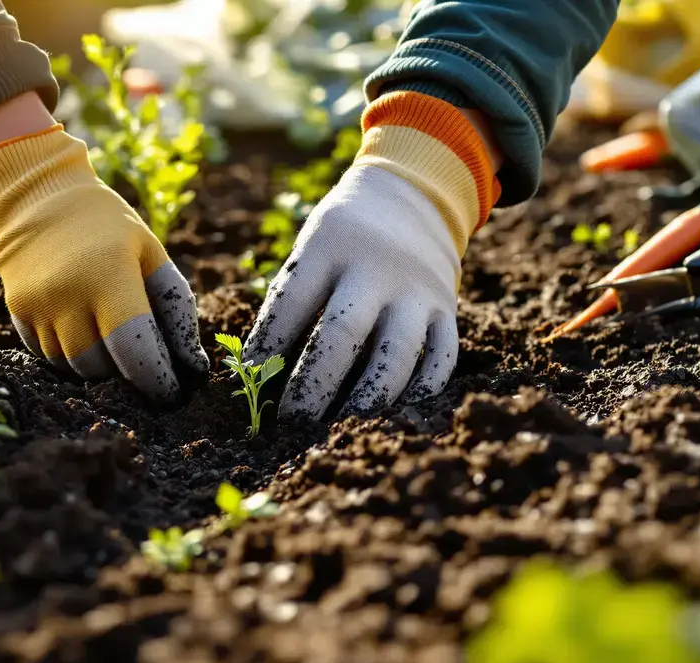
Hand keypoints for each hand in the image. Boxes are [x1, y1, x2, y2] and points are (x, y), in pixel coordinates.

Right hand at [0, 125, 207, 399]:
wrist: (37, 199)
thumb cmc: (108, 227)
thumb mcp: (151, 252)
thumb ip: (176, 308)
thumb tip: (193, 367)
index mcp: (109, 276)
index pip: (134, 350)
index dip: (155, 380)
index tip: (171, 392)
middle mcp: (67, 295)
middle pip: (102, 366)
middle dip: (126, 372)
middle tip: (140, 359)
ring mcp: (37, 306)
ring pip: (74, 367)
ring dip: (99, 366)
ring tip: (110, 338)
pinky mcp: (17, 313)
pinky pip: (50, 356)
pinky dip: (71, 356)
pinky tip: (82, 328)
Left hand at [243, 165, 462, 419]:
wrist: (412, 197)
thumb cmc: (341, 239)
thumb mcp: (310, 248)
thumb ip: (292, 302)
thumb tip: (257, 375)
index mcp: (328, 247)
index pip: (291, 303)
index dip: (266, 346)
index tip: (251, 381)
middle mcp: (377, 267)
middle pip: (343, 333)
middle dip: (314, 385)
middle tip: (292, 423)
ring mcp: (417, 289)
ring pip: (396, 355)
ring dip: (367, 398)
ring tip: (341, 428)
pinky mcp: (448, 308)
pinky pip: (441, 358)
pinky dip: (419, 392)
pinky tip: (393, 414)